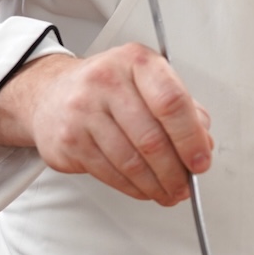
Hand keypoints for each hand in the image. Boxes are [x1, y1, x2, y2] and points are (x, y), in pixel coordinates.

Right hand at [0, 46, 212, 204]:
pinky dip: (134, 188)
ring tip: (169, 192)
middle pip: (151, 138)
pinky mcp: (69, 140)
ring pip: (131, 161)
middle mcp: (107, 81)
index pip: (172, 101)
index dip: (191, 138)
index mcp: (136, 62)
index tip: (201, 160)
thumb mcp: (147, 81)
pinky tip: (145, 189)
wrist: (50, 93)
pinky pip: (110, 173)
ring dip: (156, 185)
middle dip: (175, 171)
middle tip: (186, 185)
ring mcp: (84, 110)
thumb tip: (203, 143)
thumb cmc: (107, 87)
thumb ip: (181, 108)